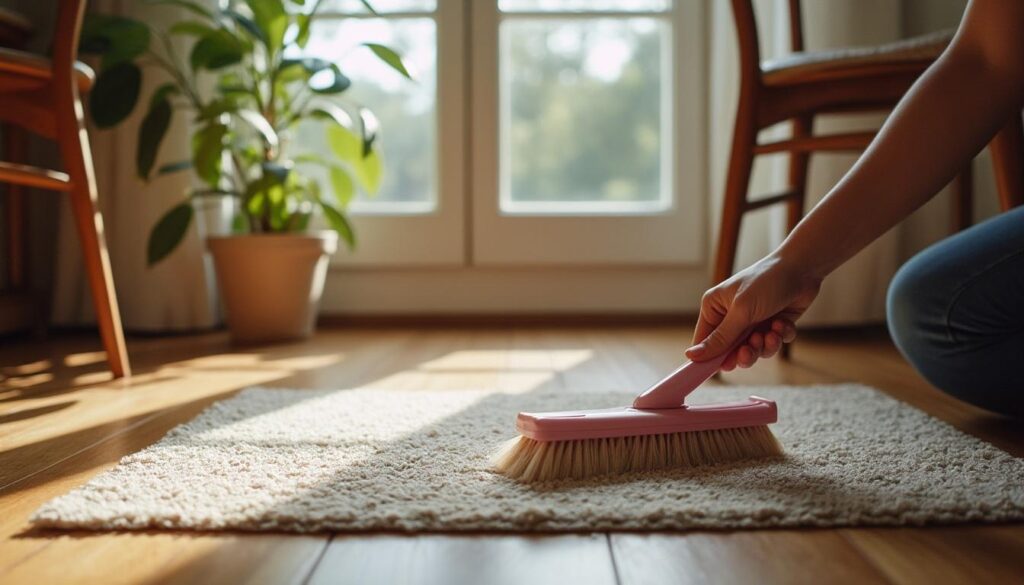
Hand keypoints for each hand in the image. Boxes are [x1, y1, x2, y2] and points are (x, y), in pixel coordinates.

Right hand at [685, 253, 821, 369]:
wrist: (802, 269)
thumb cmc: (766, 282)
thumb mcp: (741, 311)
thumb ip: (720, 338)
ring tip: (771, 333)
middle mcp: (731, 317)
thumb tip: (691, 356)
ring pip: (753, 351)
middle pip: (729, 351)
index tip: (713, 373)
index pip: (704, 341)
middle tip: (750, 349)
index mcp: (714, 308)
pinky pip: (772, 344)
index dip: (708, 358)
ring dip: (764, 346)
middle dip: (744, 352)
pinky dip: (779, 337)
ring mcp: (752, 323)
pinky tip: (783, 323)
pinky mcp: (772, 326)